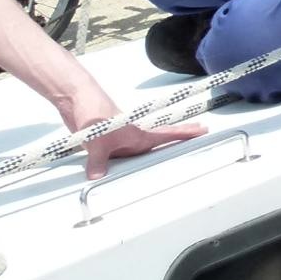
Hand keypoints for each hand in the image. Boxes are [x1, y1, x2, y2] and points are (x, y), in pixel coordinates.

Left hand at [63, 87, 202, 178]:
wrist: (79, 102)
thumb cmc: (94, 115)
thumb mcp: (97, 143)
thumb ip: (98, 162)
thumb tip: (97, 177)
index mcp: (139, 136)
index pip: (167, 134)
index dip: (185, 133)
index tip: (202, 130)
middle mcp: (135, 137)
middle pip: (163, 135)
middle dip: (181, 134)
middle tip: (199, 130)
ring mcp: (123, 137)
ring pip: (147, 142)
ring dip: (161, 141)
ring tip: (174, 144)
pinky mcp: (110, 139)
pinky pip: (126, 149)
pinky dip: (135, 151)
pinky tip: (134, 156)